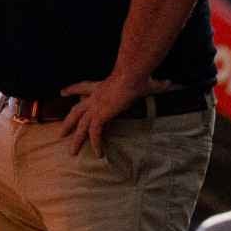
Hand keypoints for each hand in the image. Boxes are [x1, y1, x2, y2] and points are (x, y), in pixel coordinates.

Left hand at [59, 73, 173, 157]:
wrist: (132, 75)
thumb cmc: (138, 76)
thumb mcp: (146, 82)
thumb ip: (156, 84)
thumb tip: (170, 83)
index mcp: (100, 86)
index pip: (82, 87)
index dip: (73, 90)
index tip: (63, 92)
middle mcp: (94, 97)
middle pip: (75, 111)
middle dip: (67, 122)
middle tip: (60, 133)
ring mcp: (95, 107)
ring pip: (80, 127)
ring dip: (76, 140)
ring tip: (71, 152)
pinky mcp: (100, 115)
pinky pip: (95, 134)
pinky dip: (96, 144)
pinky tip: (98, 154)